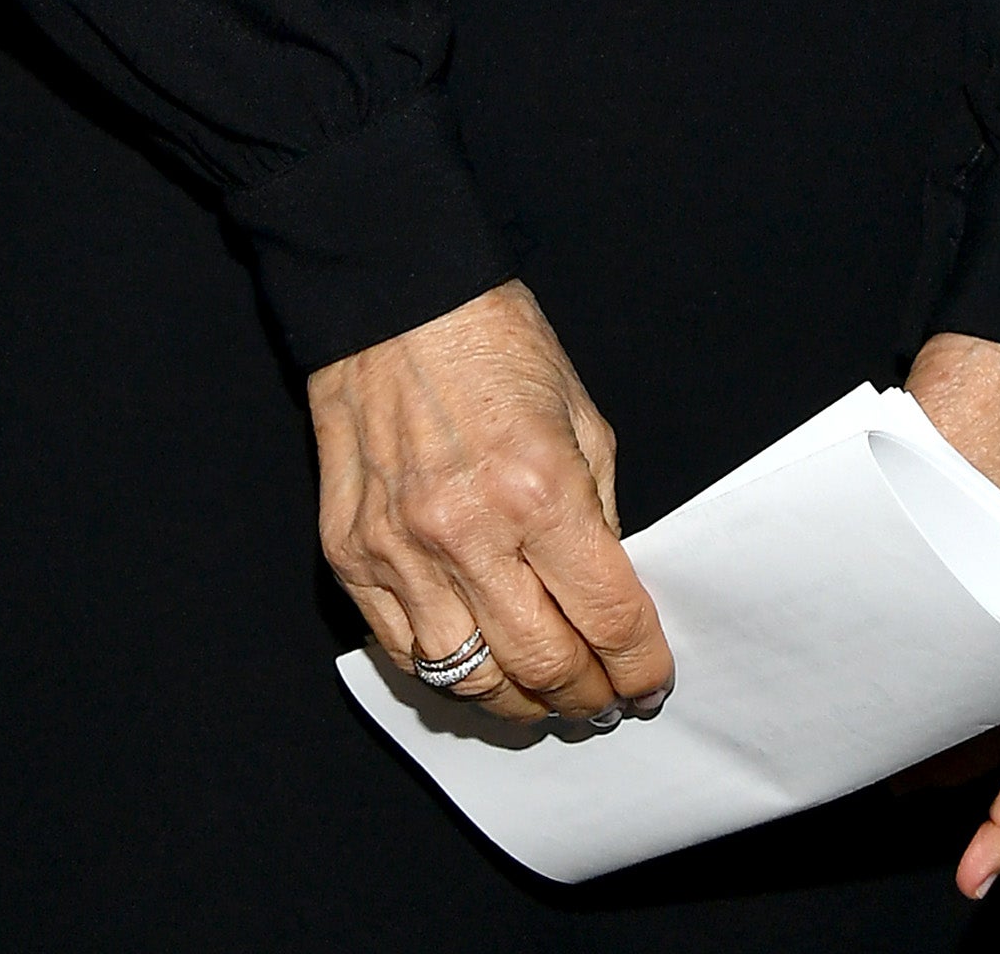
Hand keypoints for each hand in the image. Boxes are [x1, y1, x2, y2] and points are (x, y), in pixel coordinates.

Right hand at [309, 277, 673, 727]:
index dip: (639, 667)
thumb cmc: (496, 343)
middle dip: (585, 698)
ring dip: (517, 702)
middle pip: (541, 664)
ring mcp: (399, 551)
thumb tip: (604, 596)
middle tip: (603, 703)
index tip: (650, 686)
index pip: (606, 615)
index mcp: (539, 488)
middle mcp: (467, 532)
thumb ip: (596, 512)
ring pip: (468, 677)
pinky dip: (447, 671)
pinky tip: (478, 662)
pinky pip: (403, 651)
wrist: (392, 297)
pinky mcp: (349, 556)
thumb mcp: (581, 415)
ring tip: (543, 696)